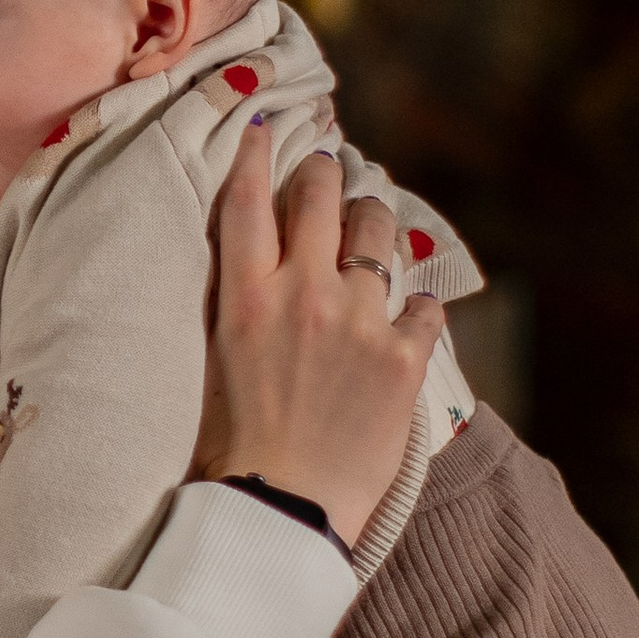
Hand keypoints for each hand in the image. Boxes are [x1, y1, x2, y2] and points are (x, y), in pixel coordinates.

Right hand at [198, 137, 443, 545]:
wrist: (282, 509)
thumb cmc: (234, 446)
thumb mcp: (214, 361)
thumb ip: (235, 304)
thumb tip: (252, 264)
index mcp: (243, 298)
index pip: (245, 202)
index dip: (254, 154)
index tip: (263, 128)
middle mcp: (302, 295)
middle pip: (318, 197)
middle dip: (324, 175)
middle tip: (326, 172)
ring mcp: (358, 322)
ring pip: (379, 233)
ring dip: (374, 221)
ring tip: (371, 226)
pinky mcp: (403, 358)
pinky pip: (425, 304)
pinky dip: (418, 304)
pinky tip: (411, 311)